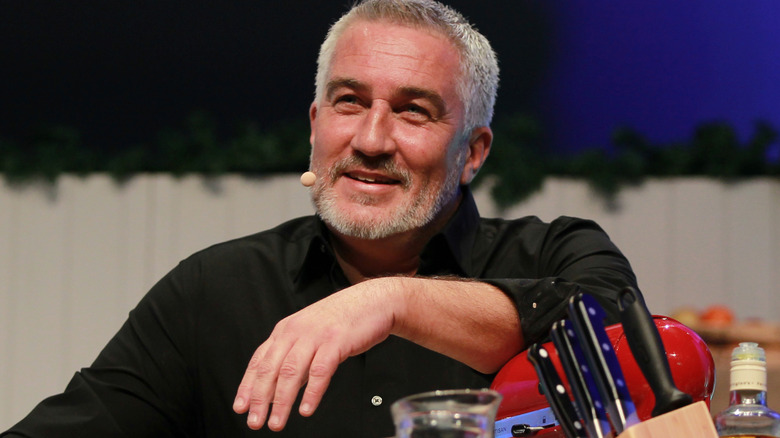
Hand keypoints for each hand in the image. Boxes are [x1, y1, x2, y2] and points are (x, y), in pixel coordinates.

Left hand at [232, 278, 396, 430]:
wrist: (373, 301)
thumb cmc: (344, 319)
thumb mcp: (311, 334)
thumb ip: (295, 358)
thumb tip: (281, 387)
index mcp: (286, 330)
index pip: (259, 361)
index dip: (247, 386)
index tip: (240, 407)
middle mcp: (296, 331)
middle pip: (270, 369)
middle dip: (260, 399)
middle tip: (255, 421)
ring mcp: (315, 335)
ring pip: (291, 372)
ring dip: (282, 401)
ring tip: (277, 421)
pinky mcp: (335, 341)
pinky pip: (320, 371)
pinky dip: (311, 393)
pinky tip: (306, 409)